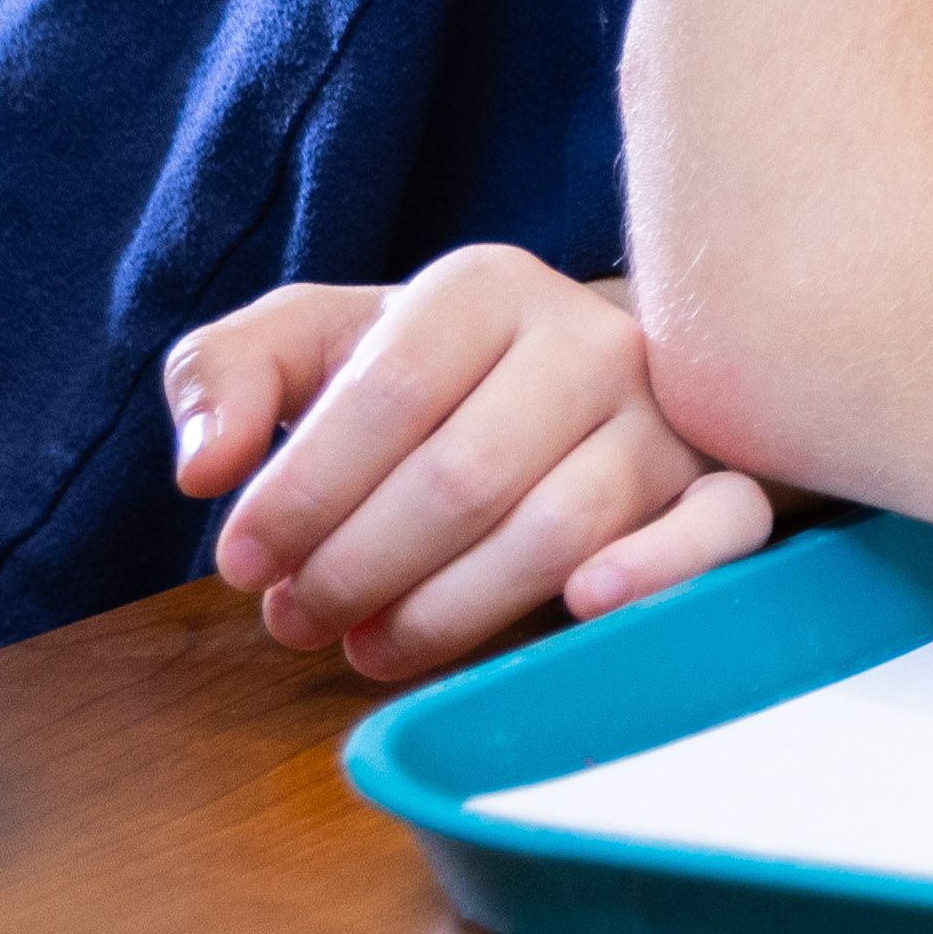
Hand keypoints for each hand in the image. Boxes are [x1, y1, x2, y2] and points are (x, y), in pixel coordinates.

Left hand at [175, 246, 782, 678]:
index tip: (242, 562)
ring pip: (561, 529)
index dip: (300, 493)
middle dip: (356, 568)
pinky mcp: (726, 482)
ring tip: (369, 646)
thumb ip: (226, 376)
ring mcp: (666, 414)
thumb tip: (206, 468)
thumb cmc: (423, 375)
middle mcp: (590, 338)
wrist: (574, 376)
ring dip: (449, 611)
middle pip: (463, 477)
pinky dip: (656, 572)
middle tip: (296, 619)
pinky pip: (717, 529)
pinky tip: (582, 607)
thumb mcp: (313, 345)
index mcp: (484, 287)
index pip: (386, 395)